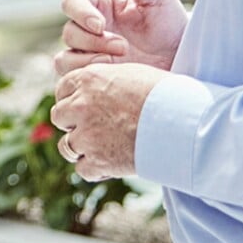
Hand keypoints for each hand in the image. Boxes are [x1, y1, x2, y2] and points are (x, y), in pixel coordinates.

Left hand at [49, 62, 165, 181]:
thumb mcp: (133, 73)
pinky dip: (95, 169)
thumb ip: (108, 80)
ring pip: (66, 145)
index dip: (72, 98)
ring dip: (81, 148)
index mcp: (88, 79)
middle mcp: (81, 105)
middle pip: (59, 116)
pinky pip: (82, 169)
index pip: (63, 88)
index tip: (84, 106)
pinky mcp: (97, 160)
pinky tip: (110, 165)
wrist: (182, 121)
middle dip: (73, 123)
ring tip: (102, 148)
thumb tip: (103, 88)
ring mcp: (87, 134)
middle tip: (92, 128)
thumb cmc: (166, 93)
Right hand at [54, 0, 186, 77]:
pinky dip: (85, 77)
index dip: (80, 13)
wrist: (182, 59)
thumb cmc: (170, 23)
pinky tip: (110, 77)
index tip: (100, 25)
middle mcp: (89, 28)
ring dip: (86, 61)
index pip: (72, 2)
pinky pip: (72, 77)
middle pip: (69, 32)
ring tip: (116, 63)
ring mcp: (89, 53)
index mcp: (99, 4)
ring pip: (64, 58)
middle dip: (94, 42)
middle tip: (124, 47)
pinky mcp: (92, 75)